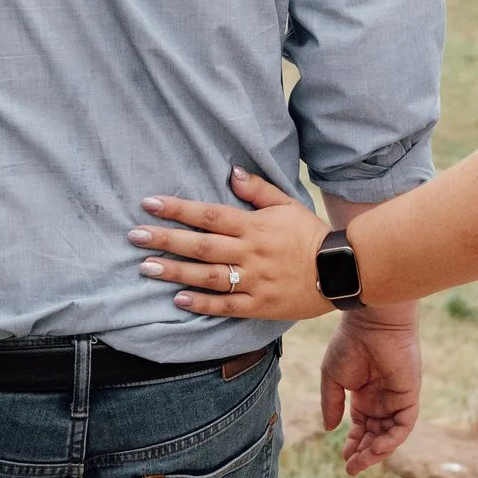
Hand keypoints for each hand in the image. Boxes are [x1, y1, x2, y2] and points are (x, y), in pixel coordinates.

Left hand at [129, 167, 334, 320]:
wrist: (342, 270)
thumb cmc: (310, 234)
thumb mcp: (287, 204)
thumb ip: (258, 190)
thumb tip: (231, 171)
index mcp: (254, 226)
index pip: (209, 214)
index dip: (178, 209)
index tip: (149, 204)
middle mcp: (250, 252)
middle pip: (201, 245)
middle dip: (165, 240)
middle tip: (135, 236)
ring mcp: (254, 280)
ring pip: (208, 276)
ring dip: (175, 271)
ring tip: (145, 267)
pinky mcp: (259, 305)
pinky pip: (226, 305)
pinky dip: (202, 303)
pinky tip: (178, 300)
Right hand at [320, 310, 420, 473]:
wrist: (371, 322)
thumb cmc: (349, 343)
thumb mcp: (332, 377)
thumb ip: (332, 403)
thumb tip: (331, 429)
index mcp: (364, 395)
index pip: (362, 427)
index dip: (354, 444)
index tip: (344, 459)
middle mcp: (382, 399)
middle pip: (375, 435)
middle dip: (364, 453)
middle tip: (352, 469)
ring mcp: (397, 398)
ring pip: (390, 434)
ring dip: (377, 452)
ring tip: (360, 463)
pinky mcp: (409, 395)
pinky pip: (403, 424)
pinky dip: (392, 439)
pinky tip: (376, 448)